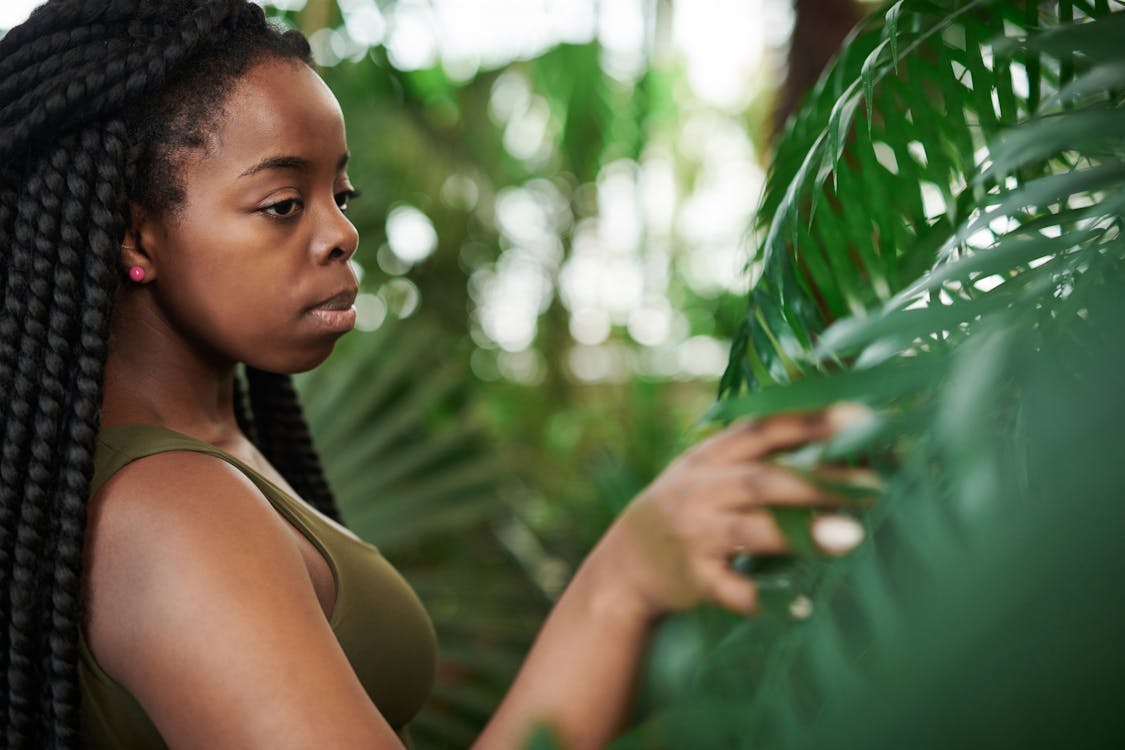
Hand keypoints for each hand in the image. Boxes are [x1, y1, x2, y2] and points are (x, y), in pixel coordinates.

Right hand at [589, 404, 875, 619]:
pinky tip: (805, 605)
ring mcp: (697, 536)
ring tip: (852, 536)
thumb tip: (835, 430)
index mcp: (707, 457)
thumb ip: (754, 451)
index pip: (761, 430)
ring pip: (751, 531)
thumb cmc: (686, 506)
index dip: (809, 421)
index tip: (858, 416)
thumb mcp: (705, 469)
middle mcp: (700, 492)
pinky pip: (735, 590)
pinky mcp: (696, 580)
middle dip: (818, 482)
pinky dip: (767, 599)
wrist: (625, 564)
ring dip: (802, 534)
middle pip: (762, 480)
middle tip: (873, 486)